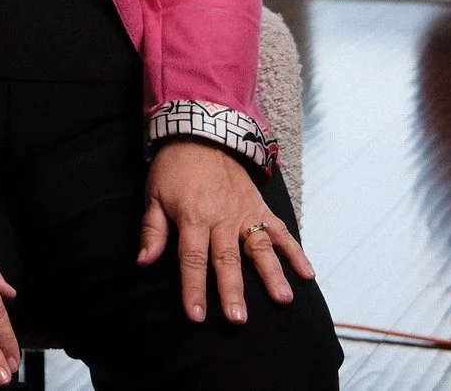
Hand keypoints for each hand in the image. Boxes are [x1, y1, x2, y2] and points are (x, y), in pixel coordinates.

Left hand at [139, 142, 311, 323]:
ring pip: (260, 247)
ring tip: (283, 299)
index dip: (193, 288)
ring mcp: (245, 212)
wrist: (201, 132)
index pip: (192, 259)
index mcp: (193, 217)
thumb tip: (143, 261)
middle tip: (238, 318)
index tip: (196, 315)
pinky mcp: (261, 207)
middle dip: (232, 290)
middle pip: (227, 259)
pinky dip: (296, 251)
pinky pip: (281, 230)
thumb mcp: (154, 195)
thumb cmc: (174, 169)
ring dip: (272, 274)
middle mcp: (222, 218)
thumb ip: (152, 230)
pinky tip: (307, 273)